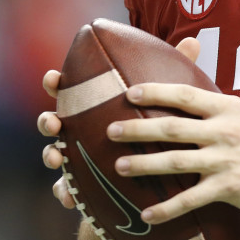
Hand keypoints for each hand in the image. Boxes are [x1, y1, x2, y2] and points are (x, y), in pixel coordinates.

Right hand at [37, 35, 204, 209]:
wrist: (153, 174)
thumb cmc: (153, 123)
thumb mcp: (163, 98)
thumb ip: (172, 71)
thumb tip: (191, 41)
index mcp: (93, 105)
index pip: (69, 89)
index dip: (56, 82)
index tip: (54, 77)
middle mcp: (79, 129)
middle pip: (54, 121)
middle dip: (48, 120)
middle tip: (54, 122)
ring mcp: (77, 156)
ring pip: (54, 154)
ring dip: (50, 155)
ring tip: (57, 157)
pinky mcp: (81, 184)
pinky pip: (67, 189)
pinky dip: (65, 192)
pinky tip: (69, 198)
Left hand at [107, 80, 239, 225]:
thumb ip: (221, 106)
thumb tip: (194, 95)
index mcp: (228, 108)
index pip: (186, 95)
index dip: (156, 92)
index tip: (130, 92)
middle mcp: (224, 130)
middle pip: (173, 126)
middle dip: (138, 128)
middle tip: (110, 129)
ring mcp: (226, 159)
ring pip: (176, 160)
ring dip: (144, 163)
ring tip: (119, 166)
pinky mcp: (229, 187)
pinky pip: (191, 199)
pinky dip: (168, 208)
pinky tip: (148, 214)